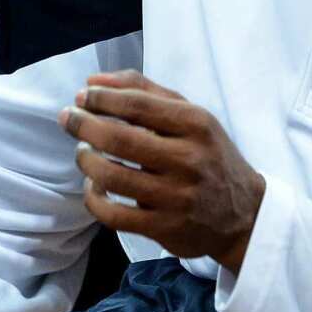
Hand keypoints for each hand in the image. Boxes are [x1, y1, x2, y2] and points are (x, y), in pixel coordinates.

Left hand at [58, 70, 264, 273]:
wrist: (243, 214)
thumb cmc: (207, 154)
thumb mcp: (190, 115)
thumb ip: (144, 91)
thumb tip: (93, 82)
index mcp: (195, 124)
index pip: (137, 105)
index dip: (101, 99)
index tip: (81, 97)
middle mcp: (188, 160)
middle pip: (120, 140)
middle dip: (84, 125)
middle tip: (67, 118)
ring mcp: (176, 197)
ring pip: (112, 177)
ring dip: (86, 160)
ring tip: (82, 151)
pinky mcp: (165, 228)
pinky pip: (114, 215)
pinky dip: (93, 199)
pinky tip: (93, 186)